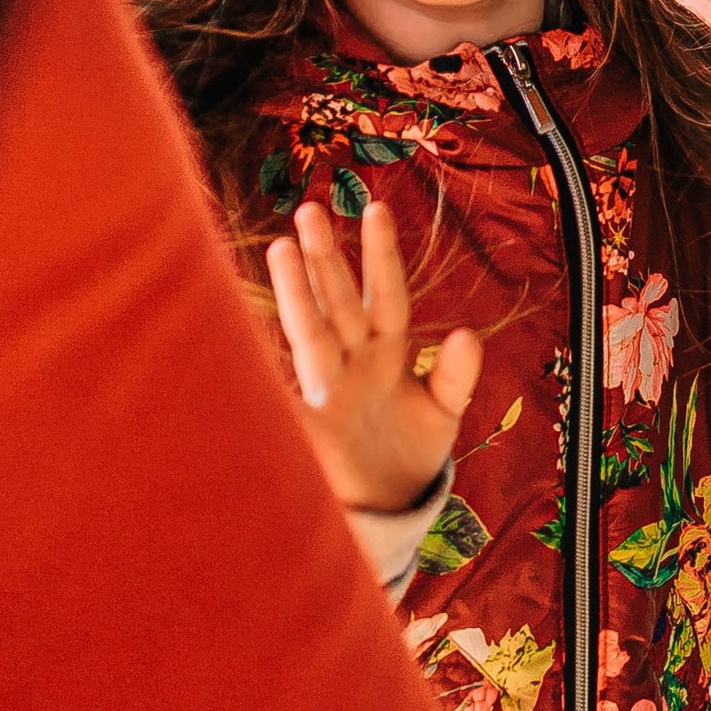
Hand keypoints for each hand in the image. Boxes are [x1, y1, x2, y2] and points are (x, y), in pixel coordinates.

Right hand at [265, 197, 482, 513]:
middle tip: (311, 210)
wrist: (390, 501)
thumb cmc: (414, 445)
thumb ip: (455, 375)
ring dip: (298, 292)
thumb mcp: (444, 409)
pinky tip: (246, 342)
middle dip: (326, 259)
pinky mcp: (309, 429)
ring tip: (281, 248)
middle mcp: (352, 359)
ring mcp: (328, 389)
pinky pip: (286, 397)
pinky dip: (266, 374)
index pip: (386, 295)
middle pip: (340, 301)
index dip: (382, 256)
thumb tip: (465, 335)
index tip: (377, 209)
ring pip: (310, 331)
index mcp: (387, 350)